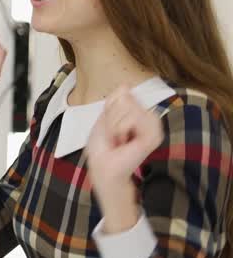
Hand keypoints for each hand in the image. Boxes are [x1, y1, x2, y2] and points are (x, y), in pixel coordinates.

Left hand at [86, 85, 162, 231]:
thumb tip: (125, 86)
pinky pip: (134, 116)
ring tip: (118, 139)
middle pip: (126, 99)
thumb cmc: (103, 151)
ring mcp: (153, 128)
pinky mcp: (153, 137)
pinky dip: (120, 126)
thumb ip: (115, 103)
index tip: (110, 129)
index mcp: (138, 116)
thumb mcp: (104, 122)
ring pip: (130, 106)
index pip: (124, 95)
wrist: (105, 171)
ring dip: (115, 123)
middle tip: (113, 136)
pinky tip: (122, 140)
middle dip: (112, 117)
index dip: (110, 110)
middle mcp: (149, 120)